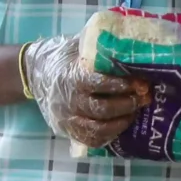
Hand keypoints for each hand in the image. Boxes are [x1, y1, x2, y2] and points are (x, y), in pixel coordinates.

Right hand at [22, 38, 150, 147]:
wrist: (37, 74)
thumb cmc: (64, 57)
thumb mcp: (77, 46)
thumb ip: (98, 46)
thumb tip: (127, 40)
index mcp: (70, 77)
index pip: (98, 84)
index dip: (120, 85)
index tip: (138, 82)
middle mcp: (68, 100)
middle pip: (102, 109)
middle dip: (127, 104)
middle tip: (143, 97)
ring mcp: (67, 118)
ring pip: (99, 128)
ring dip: (122, 121)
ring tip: (135, 110)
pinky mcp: (68, 130)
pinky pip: (92, 140)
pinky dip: (110, 134)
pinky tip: (121, 123)